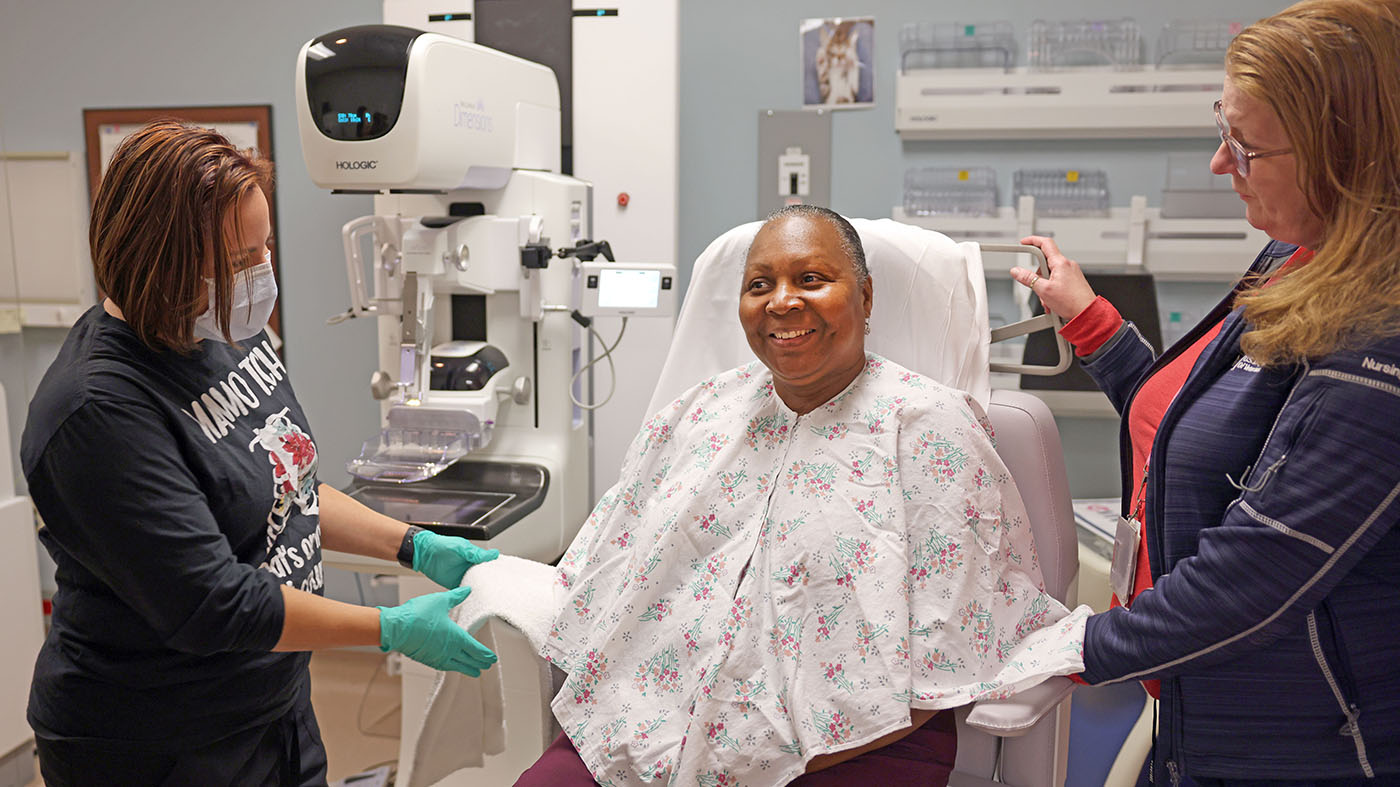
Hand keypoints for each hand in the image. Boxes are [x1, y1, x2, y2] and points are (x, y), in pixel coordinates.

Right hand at [378, 587, 496, 675]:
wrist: (396, 628)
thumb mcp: (441, 600)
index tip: (492, 658)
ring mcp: (437, 656)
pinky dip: (452, 668)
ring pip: (457, 666)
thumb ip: (456, 597)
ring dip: (467, 669)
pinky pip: (444, 666)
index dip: (485, 654)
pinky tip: (452, 667)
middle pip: (469, 660)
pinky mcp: (427, 659)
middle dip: (480, 663)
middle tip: (487, 666)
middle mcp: (449, 650)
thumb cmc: (417, 614)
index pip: (476, 649)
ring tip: (475, 672)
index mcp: (456, 637)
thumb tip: (468, 590)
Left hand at [413, 529, 499, 589]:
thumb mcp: (460, 547)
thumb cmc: (441, 545)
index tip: (506, 575)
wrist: (424, 553)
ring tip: (490, 597)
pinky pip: (464, 591)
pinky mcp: (454, 584)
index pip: (489, 563)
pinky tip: (475, 600)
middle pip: (484, 576)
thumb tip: (493, 554)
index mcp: (474, 557)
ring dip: (481, 590)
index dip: (497, 569)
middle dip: (491, 582)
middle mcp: (470, 567)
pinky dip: (469, 596)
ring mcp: (463, 576)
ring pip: (476, 585)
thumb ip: (475, 553)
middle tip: (500, 590)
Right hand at [1009, 236, 1098, 322]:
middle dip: (1038, 276)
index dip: (1032, 240)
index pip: (1045, 243)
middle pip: (1045, 263)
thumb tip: (1016, 271)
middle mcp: (1067, 265)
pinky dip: (1052, 290)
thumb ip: (1028, 279)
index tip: (1023, 242)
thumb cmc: (1072, 302)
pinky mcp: (1073, 280)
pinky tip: (1053, 301)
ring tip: (1048, 299)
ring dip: (1045, 286)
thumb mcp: (1044, 290)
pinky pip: (1057, 281)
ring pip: (1050, 274)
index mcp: (1060, 263)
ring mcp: (1071, 272)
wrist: (1087, 313)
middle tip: (1037, 287)